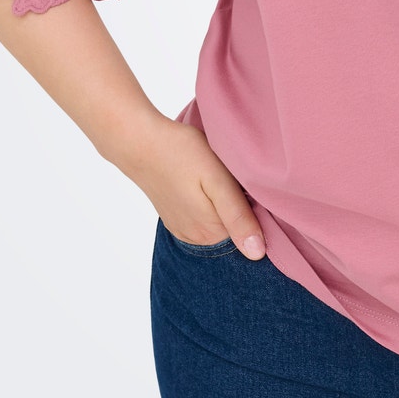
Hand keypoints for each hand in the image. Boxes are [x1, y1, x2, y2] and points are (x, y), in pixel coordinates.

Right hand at [106, 115, 266, 259]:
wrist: (140, 142)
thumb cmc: (182, 153)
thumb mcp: (217, 180)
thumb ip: (237, 217)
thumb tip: (257, 255)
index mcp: (212, 232)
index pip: (252, 231)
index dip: (258, 206)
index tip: (247, 184)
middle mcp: (197, 238)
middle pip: (236, 228)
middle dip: (243, 207)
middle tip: (233, 177)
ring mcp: (184, 229)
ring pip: (220, 223)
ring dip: (226, 205)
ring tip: (217, 178)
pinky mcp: (176, 217)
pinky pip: (204, 218)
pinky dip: (210, 204)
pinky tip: (204, 184)